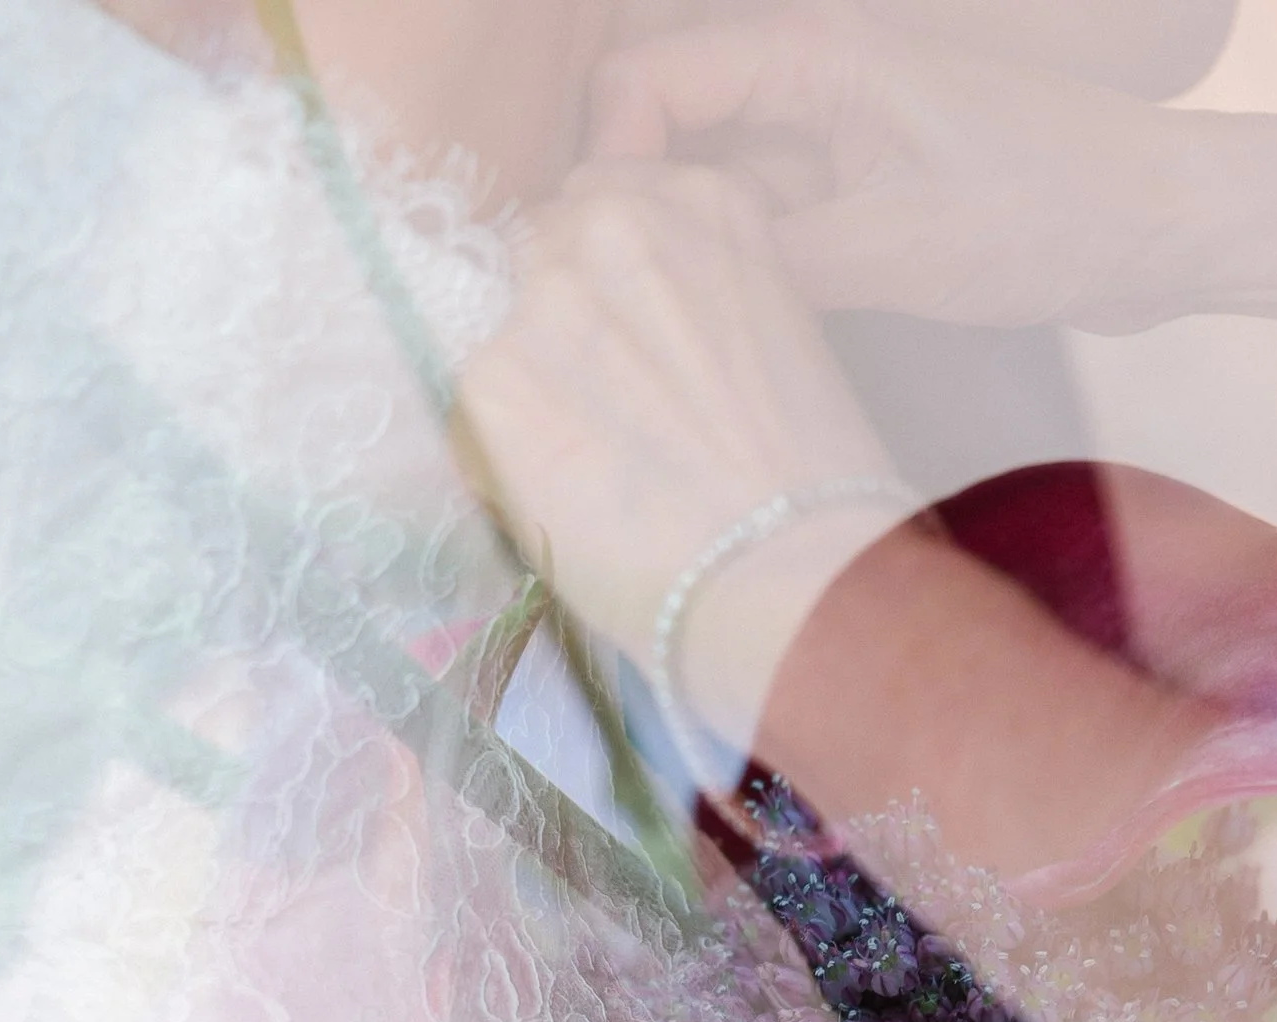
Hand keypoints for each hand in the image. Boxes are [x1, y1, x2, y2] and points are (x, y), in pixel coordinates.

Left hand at [455, 158, 900, 743]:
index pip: (603, 201)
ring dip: (530, 378)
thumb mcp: (774, 324)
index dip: (609, 278)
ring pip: (502, 321)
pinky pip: (476, 398)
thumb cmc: (800, 473)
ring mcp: (546, 297)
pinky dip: (504, 444)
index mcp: (700, 201)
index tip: (630, 337)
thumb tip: (633, 300)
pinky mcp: (493, 379)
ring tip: (590, 458)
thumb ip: (695, 280)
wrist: (779, 564)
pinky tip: (564, 491)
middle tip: (607, 409)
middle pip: (542, 247)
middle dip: (563, 318)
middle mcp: (615, 225)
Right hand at [587, 7, 1185, 336]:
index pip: (652, 77)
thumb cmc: (1052, 214)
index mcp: (821, 56)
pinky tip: (747, 333)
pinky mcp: (856, 196)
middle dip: (642, 210)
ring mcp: (834, 142)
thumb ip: (768, 256)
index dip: (612, 157)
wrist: (1157, 228)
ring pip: (714, 189)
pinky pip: (766, 229)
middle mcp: (816, 85)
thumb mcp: (895, 249)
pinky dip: (746, 275)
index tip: (616, 249)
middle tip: (643, 306)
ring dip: (696, 252)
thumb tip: (656, 279)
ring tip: (696, 330)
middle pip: (671, 130)